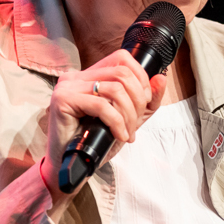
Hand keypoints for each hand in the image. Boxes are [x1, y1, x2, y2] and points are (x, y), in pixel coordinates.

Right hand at [40, 50, 166, 196]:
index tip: (143, 104)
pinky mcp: (62, 99)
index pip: (122, 58)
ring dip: (128, 115)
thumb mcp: (129, 119)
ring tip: (126, 134)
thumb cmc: (95, 141)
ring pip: (114, 89)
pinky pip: (101, 105)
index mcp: (89, 75)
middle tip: (135, 124)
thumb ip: (147, 100)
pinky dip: (116, 122)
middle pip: (121, 73)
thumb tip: (161, 78)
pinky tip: (118, 135)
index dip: (140, 78)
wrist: (72, 165)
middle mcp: (76, 76)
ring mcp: (67, 86)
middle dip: (137, 101)